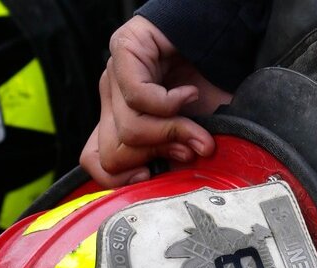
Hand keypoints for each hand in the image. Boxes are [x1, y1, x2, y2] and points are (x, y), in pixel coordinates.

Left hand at [80, 16, 231, 187]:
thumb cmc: (208, 84)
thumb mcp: (194, 133)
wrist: (221, 37)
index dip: (121, 178)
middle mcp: (112, 100)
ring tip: (195, 122)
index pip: (95, 161)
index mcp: (120, 121)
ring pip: (129, 129)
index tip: (152, 176)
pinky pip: (138, 97)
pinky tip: (188, 94)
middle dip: (156, 155)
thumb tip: (174, 181)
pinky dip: (171, 104)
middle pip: (113, 152)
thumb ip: (177, 156)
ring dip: (172, 132)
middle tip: (187, 147)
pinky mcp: (125, 51)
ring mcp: (115, 75)